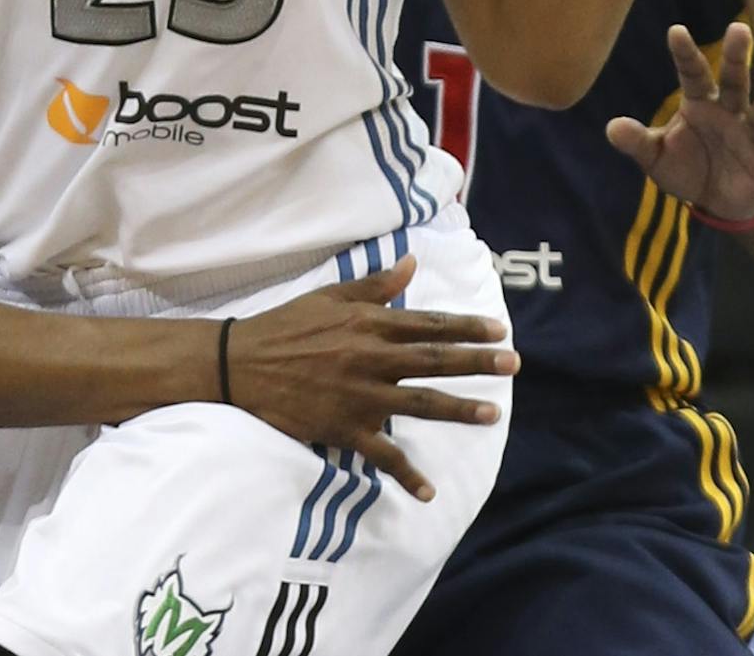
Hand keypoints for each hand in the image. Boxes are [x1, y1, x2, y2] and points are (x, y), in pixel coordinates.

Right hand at [224, 255, 515, 500]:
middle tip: (514, 364)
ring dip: (459, 410)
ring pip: (420, 403)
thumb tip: (411, 263)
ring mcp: (359, 396)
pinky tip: (428, 490)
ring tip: (492, 413)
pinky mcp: (343, 428)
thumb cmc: (285, 326)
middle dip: (478, 363)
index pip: (428, 324)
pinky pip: (381, 454)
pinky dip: (405, 474)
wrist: (240, 364)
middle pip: (434, 361)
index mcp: (368, 324)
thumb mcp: (328, 297)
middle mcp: (370, 358)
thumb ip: (374, 285)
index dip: (466, 327)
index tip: (498, 330)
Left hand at [605, 23, 753, 222]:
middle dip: (736, 57)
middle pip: (732, 81)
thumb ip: (637, 141)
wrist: (716, 203)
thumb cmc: (685, 168)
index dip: (684, 53)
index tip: (675, 30)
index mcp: (698, 104)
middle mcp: (728, 112)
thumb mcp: (655, 156)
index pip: (691, 74)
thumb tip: (611, 127)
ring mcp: (751, 136)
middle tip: (739, 29)